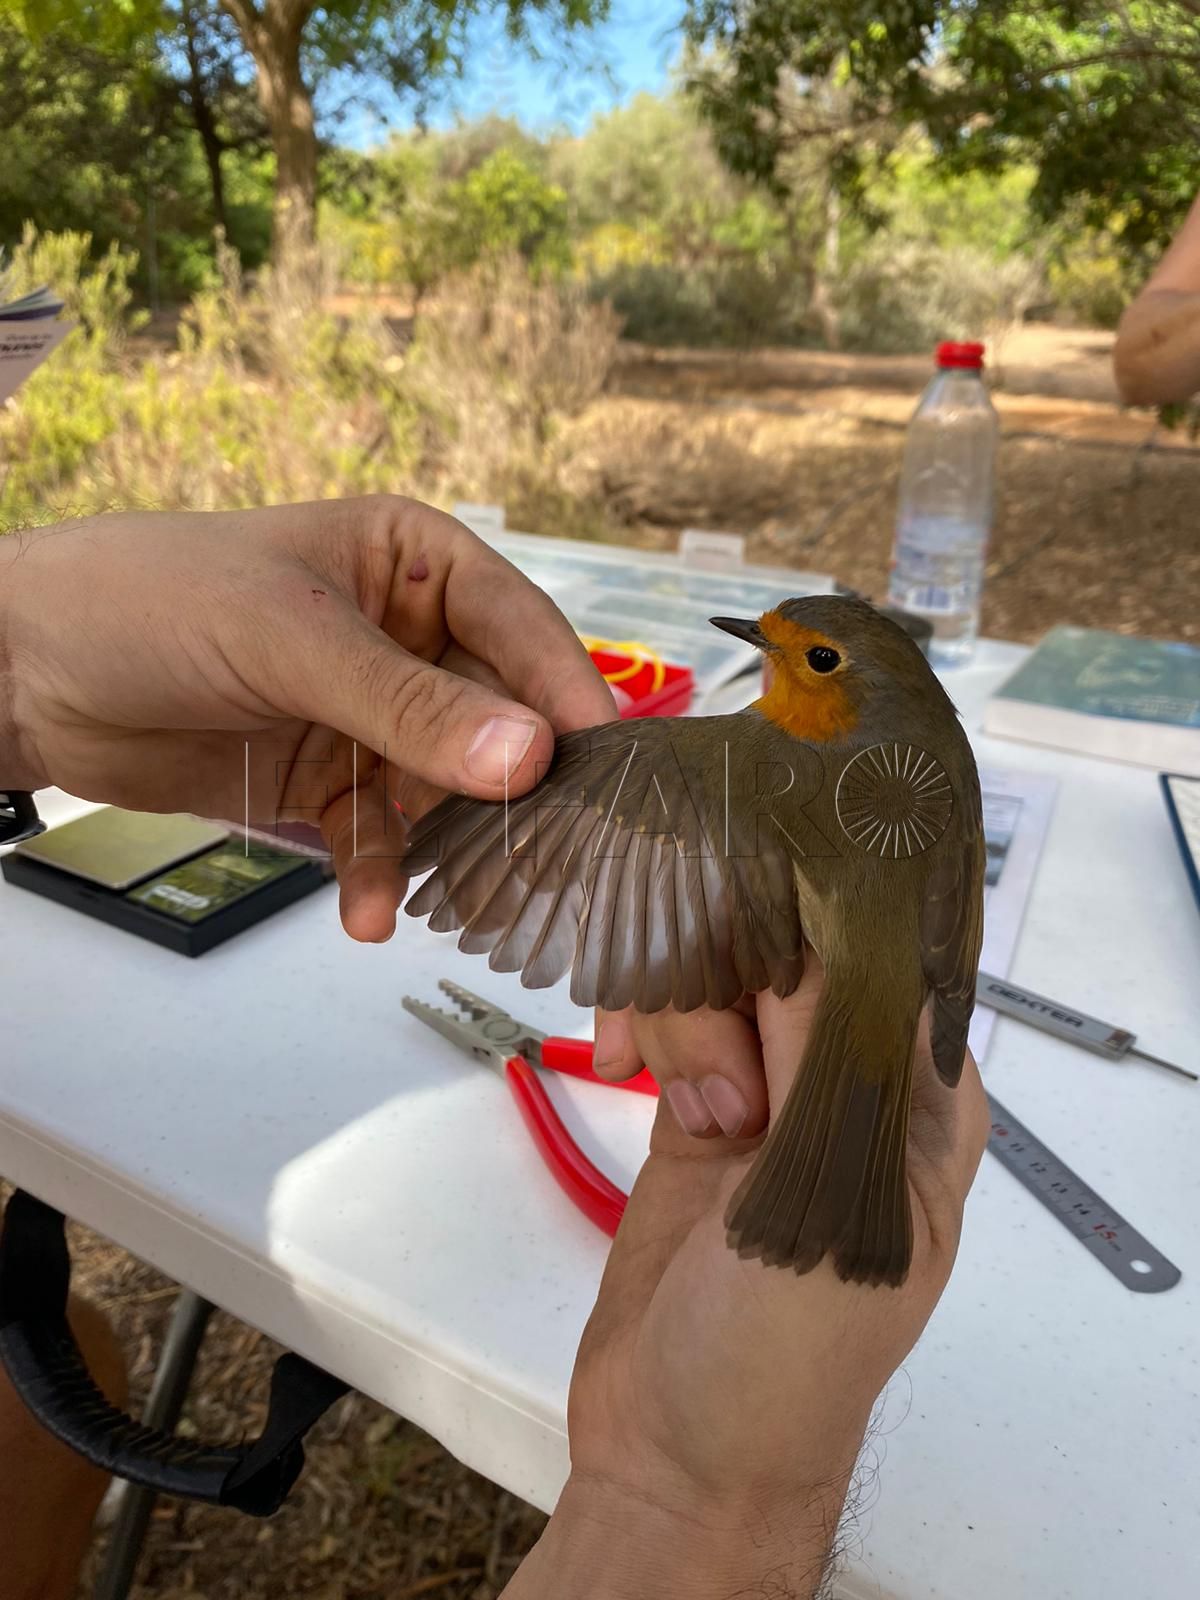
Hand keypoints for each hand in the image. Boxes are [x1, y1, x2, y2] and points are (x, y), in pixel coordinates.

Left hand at [0, 497, 614, 938]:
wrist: (30, 673)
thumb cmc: (150, 601)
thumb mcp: (289, 640)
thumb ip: (409, 704)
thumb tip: (530, 757)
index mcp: (413, 562)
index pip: (519, 628)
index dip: (564, 697)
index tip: (610, 769)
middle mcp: (406, 638)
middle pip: (498, 722)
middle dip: (518, 793)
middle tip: (554, 861)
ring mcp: (369, 716)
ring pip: (446, 793)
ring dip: (449, 851)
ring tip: (464, 908)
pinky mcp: (328, 782)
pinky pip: (379, 837)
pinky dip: (377, 876)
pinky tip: (365, 914)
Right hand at [511, 958, 988, 1599]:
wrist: (678, 1452)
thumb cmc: (788, 1356)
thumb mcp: (826, 1204)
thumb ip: (822, 1063)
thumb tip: (811, 934)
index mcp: (918, 1101)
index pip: (879, 959)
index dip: (812, 936)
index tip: (756, 957)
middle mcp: (848, 1081)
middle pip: (785, 950)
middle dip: (729, 985)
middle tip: (715, 1084)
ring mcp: (767, 1089)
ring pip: (716, 972)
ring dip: (675, 1017)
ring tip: (677, 1110)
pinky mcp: (694, 1104)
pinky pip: (667, 1015)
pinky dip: (636, 1024)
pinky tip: (618, 1071)